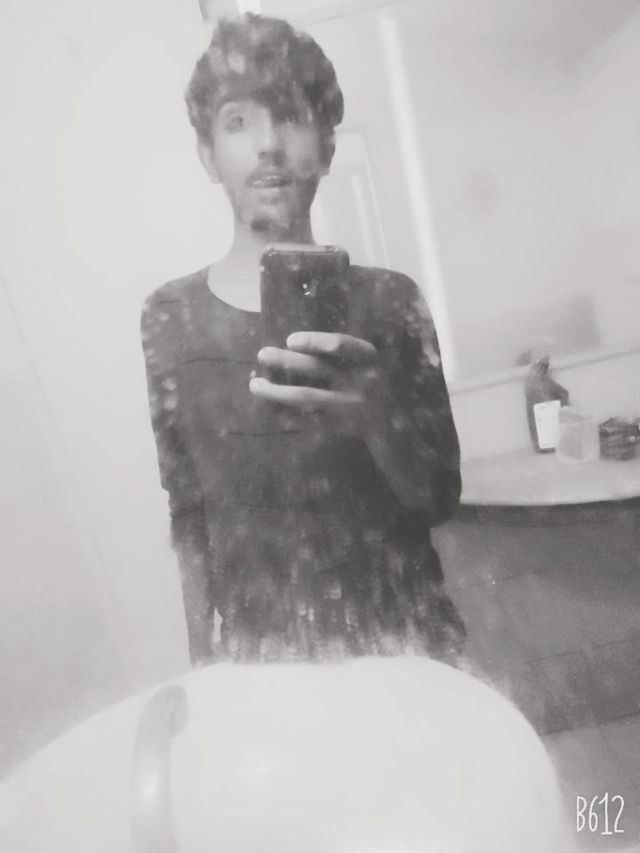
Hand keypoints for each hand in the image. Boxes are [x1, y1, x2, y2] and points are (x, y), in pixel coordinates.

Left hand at [249, 331, 381, 436]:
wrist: (391, 423)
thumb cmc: (371, 383)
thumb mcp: (366, 362)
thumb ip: (339, 353)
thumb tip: (290, 346)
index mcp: (367, 360)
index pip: (342, 345)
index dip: (314, 341)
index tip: (290, 340)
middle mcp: (358, 382)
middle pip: (316, 369)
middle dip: (286, 361)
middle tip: (262, 354)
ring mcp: (346, 407)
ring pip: (306, 396)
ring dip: (276, 391)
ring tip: (255, 385)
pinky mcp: (337, 426)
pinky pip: (305, 420)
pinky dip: (285, 414)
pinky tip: (269, 407)